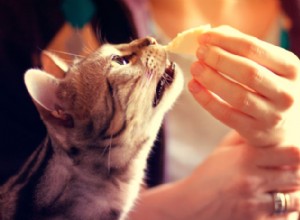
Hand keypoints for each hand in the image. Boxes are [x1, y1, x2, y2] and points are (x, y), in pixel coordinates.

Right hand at [181, 131, 299, 219]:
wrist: (191, 205)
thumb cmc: (208, 176)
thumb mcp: (222, 152)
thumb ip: (242, 138)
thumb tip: (260, 124)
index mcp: (245, 158)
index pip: (292, 153)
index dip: (294, 154)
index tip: (288, 156)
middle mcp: (252, 179)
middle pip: (296, 175)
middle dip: (293, 174)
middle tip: (283, 174)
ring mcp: (255, 202)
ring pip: (294, 198)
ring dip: (290, 193)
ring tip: (277, 190)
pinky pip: (284, 216)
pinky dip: (282, 211)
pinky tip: (268, 204)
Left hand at [188, 25, 299, 146]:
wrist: (280, 125)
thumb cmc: (268, 87)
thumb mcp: (266, 65)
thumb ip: (242, 48)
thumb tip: (213, 35)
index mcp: (290, 68)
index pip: (254, 49)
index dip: (226, 41)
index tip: (204, 38)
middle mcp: (285, 93)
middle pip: (248, 72)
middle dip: (218, 59)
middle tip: (199, 53)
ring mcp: (271, 115)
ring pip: (237, 96)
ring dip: (211, 79)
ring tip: (195, 68)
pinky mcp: (253, 131)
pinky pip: (225, 114)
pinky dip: (206, 100)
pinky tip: (194, 87)